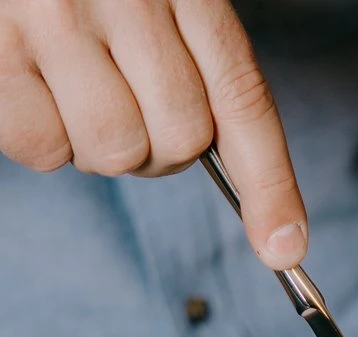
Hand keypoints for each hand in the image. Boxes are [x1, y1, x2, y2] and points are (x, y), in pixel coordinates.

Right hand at [0, 0, 306, 268]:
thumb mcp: (163, 3)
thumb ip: (199, 71)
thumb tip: (243, 193)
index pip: (243, 101)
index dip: (271, 185)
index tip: (284, 249)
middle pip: (181, 139)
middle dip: (159, 147)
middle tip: (123, 100)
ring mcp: (55, 16)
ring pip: (116, 150)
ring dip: (98, 145)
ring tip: (72, 87)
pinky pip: (43, 146)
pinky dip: (41, 138)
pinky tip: (31, 85)